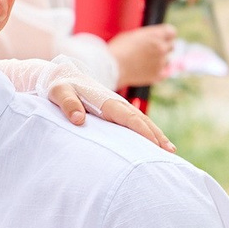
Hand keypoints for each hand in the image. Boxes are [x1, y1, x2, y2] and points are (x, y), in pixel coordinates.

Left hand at [41, 68, 173, 149]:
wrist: (58, 75)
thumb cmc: (57, 85)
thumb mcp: (58, 93)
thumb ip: (68, 104)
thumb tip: (79, 120)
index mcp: (105, 100)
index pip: (128, 117)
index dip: (143, 131)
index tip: (154, 144)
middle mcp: (114, 102)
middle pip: (141, 119)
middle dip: (156, 135)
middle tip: (170, 152)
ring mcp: (115, 106)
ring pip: (140, 120)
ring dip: (155, 134)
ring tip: (169, 149)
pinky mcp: (112, 109)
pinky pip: (133, 121)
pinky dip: (145, 130)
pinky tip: (152, 142)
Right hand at [105, 24, 177, 88]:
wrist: (112, 67)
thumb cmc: (118, 49)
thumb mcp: (133, 35)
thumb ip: (147, 37)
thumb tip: (153, 40)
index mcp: (155, 35)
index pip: (171, 32)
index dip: (167, 35)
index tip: (163, 38)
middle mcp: (161, 47)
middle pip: (172, 46)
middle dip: (164, 47)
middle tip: (152, 51)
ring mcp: (160, 62)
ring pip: (167, 60)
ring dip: (159, 60)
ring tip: (144, 62)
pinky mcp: (157, 75)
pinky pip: (164, 73)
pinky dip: (158, 72)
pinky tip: (147, 71)